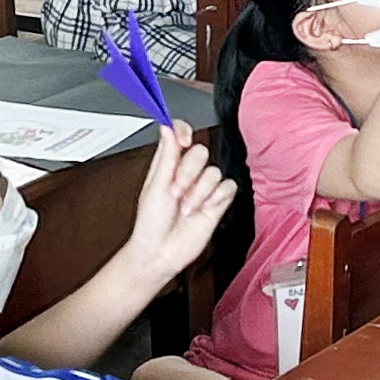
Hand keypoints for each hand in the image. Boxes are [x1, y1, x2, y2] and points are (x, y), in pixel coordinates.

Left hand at [124, 122, 236, 284]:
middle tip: (176, 191)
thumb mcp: (155, 186)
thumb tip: (167, 127)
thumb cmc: (151, 224)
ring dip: (198, 192)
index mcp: (168, 164)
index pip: (180, 134)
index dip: (184, 131)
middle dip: (188, 172)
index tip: (183, 141)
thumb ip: (166, 155)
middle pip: (201, 152)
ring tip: (186, 208)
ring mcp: (203, 188)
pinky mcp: (217, 202)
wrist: (161, 253)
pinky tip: (204, 209)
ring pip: (214, 171)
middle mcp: (187, 173)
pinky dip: (217, 197)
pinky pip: (228, 187)